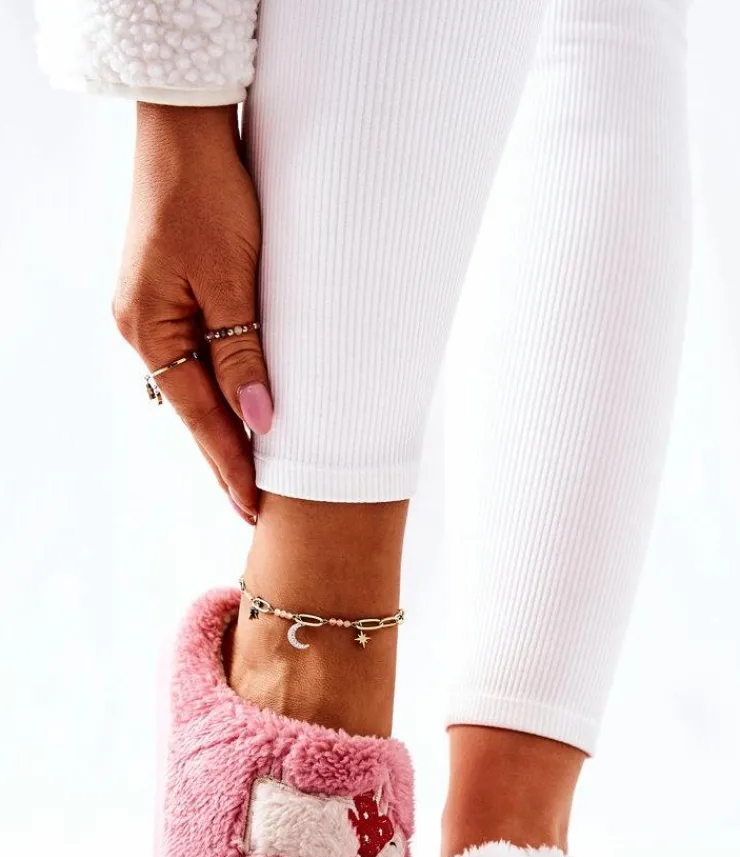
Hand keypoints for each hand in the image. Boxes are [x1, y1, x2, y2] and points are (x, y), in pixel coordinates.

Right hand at [113, 103, 272, 522]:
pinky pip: (196, 357)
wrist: (186, 128)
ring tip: (255, 471)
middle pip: (193, 408)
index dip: (231, 464)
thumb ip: (243, 352)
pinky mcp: (167, 294)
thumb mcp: (233, 277)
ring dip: (225, 425)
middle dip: (226, 458)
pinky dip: (221, 387)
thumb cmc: (210, 194)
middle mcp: (142, 328)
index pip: (200, 417)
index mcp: (150, 329)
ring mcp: (151, 312)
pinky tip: (241, 407)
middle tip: (255, 507)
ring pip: (195, 385)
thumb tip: (259, 422)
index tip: (254, 507)